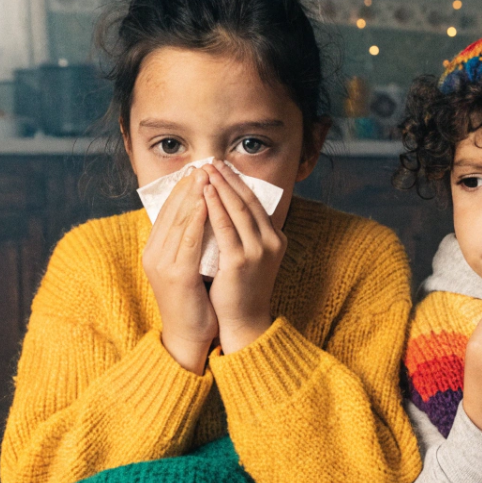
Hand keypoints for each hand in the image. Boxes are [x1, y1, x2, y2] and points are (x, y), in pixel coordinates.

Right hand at [142, 169, 216, 371]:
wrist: (187, 336)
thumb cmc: (193, 301)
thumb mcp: (187, 266)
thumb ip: (190, 243)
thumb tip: (203, 217)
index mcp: (156, 251)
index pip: (167, 212)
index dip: (182, 189)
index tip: (197, 170)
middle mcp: (154, 254)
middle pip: (170, 212)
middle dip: (188, 186)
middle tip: (203, 164)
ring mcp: (163, 265)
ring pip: (178, 222)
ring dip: (192, 197)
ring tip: (205, 176)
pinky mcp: (177, 275)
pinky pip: (187, 242)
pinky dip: (196, 220)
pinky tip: (206, 204)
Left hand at [203, 160, 287, 353]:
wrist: (244, 321)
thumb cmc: (242, 289)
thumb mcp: (252, 257)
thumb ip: (247, 235)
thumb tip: (230, 208)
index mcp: (276, 239)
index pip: (256, 203)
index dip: (238, 182)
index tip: (223, 167)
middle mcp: (272, 242)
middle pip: (248, 201)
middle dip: (229, 179)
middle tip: (212, 161)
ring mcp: (258, 251)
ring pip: (238, 210)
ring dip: (221, 187)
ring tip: (206, 171)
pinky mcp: (241, 261)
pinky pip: (226, 228)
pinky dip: (215, 207)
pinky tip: (205, 193)